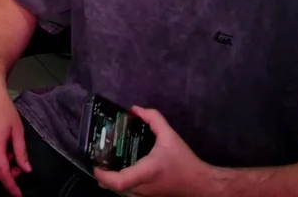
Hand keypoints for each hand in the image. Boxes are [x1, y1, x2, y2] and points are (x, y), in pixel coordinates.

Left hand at [94, 107, 211, 195]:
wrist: (200, 184)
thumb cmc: (183, 161)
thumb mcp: (170, 136)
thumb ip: (153, 119)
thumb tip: (135, 109)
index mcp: (145, 173)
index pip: (119, 182)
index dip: (103, 174)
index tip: (96, 161)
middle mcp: (141, 188)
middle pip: (113, 188)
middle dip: (102, 175)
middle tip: (99, 158)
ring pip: (119, 193)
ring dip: (110, 181)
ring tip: (107, 163)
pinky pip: (127, 194)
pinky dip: (120, 185)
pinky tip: (121, 171)